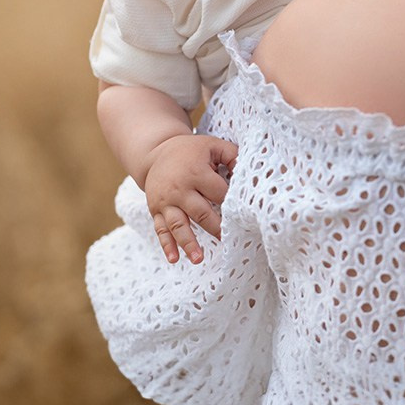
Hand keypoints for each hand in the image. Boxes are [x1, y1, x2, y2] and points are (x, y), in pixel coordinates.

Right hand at [142, 134, 238, 263]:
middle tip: (227, 241)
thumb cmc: (191, 150)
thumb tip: (248, 172)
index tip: (244, 215)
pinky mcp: (156, 210)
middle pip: (200, 212)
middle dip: (214, 228)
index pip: (218, 192)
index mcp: (196, 172)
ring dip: (188, 243)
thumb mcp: (213, 145)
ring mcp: (166, 201)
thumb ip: (232, 155)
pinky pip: (160, 229)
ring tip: (198, 259)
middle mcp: (180, 189)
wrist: (156, 152)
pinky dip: (166, 245)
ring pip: (178, 225)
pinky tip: (174, 259)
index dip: (231, 202)